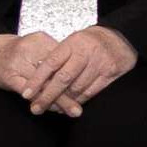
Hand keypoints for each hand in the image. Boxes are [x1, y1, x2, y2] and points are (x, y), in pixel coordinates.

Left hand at [19, 26, 136, 114]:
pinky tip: (70, 104)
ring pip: (76, 88)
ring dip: (63, 101)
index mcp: (72, 43)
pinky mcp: (111, 73)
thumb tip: (37, 79)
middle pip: (63, 79)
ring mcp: (99, 63)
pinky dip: (78, 100)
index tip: (26, 93)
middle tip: (36, 108)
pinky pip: (90, 92)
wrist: (120, 38)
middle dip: (48, 96)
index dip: (37, 80)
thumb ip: (57, 57)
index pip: (50, 63)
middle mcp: (86, 52)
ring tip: (52, 108)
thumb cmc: (89, 43)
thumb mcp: (72, 42)